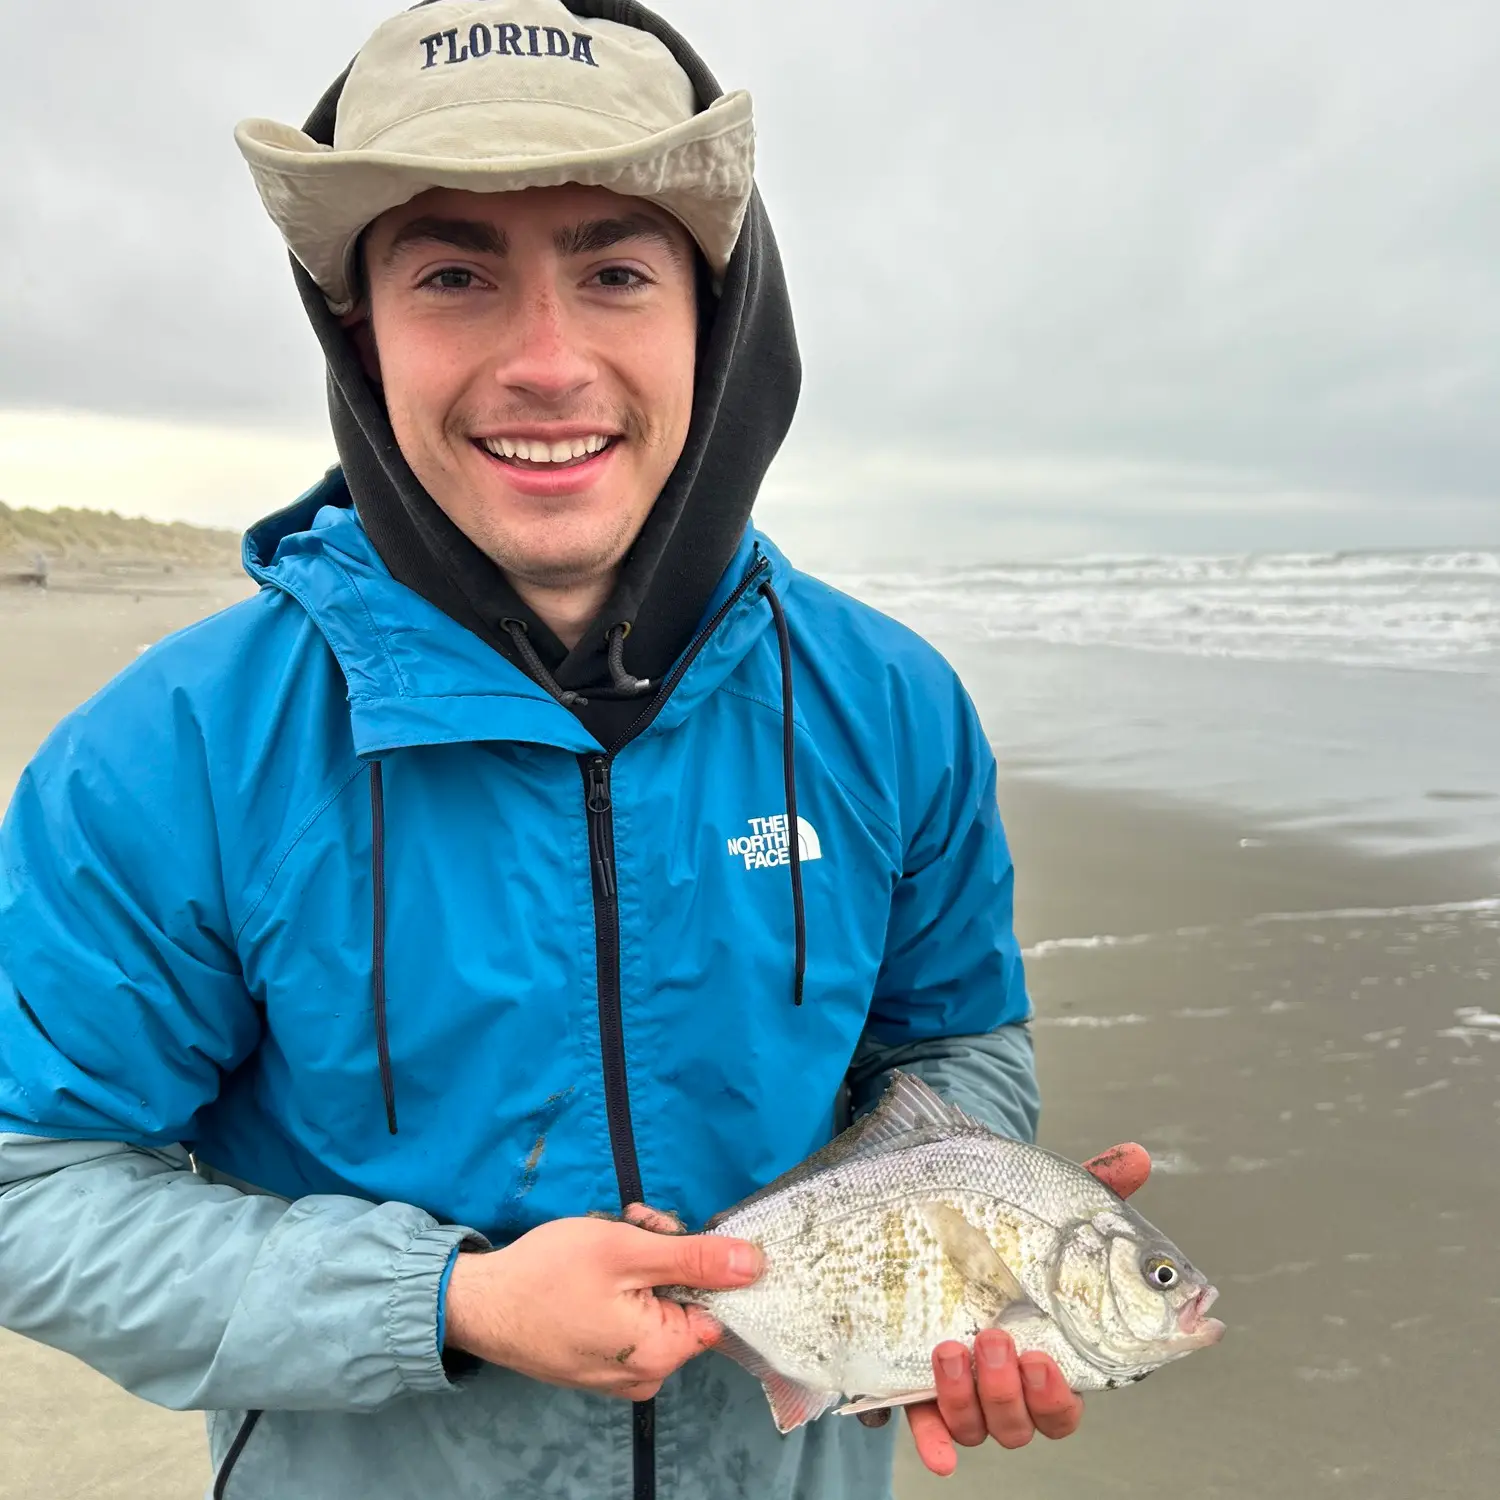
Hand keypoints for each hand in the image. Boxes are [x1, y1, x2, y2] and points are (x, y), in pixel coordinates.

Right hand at [444, 1212, 760, 1399]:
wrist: (478, 1303)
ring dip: (643, 1264)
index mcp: (661, 1354)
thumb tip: (756, 1265)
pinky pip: (631, 1322)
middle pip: (687, 1304)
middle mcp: (647, 1377)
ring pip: (659, 1307)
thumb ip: (695, 1258)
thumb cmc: (550, 1273)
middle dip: (666, 1255)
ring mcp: (619, 1375)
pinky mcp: (597, 1365)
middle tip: (633, 1222)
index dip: (700, 1261)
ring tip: (611, 1233)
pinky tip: (597, 1261)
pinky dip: (623, 1287)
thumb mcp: (626, 1250)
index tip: (665, 1231)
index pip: (718, 1307)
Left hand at [865, 1142, 1151, 1476]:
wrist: (933, 1224)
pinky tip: (935, 1452)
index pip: (1065, 1398)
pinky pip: (925, 1427)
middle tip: (995, 1341)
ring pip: (976, 1425)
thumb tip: (1137, 1155)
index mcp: (1046, 1352)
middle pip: (1023, 1422)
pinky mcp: (916, 1383)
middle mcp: (1006, 1381)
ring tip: (950, 1347)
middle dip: (1011, 1392)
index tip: (1043, 1358)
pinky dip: (933, 1442)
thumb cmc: (1004, 1227)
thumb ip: (1089, 1189)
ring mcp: (961, 1386)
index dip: (1057, 1395)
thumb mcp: (1040, 1206)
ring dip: (967, 1398)